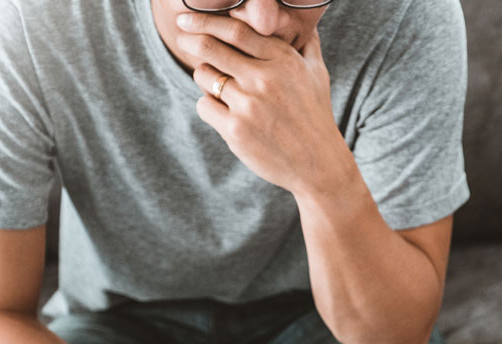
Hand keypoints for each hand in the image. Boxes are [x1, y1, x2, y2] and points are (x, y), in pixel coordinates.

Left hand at [175, 14, 348, 194]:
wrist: (318, 164)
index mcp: (283, 60)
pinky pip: (204, 106)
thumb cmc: (316, 116)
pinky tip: (224, 112)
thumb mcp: (318, 74)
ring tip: (220, 86)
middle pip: (210, 48)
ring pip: (204, 76)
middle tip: (183, 38)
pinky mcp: (235, 130)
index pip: (235, 30)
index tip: (187, 21)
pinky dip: (209, 106)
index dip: (206, 22)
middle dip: (190, 40)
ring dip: (205, 77)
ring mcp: (248, 105)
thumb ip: (307, 43)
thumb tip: (305, 21)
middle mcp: (264, 79)